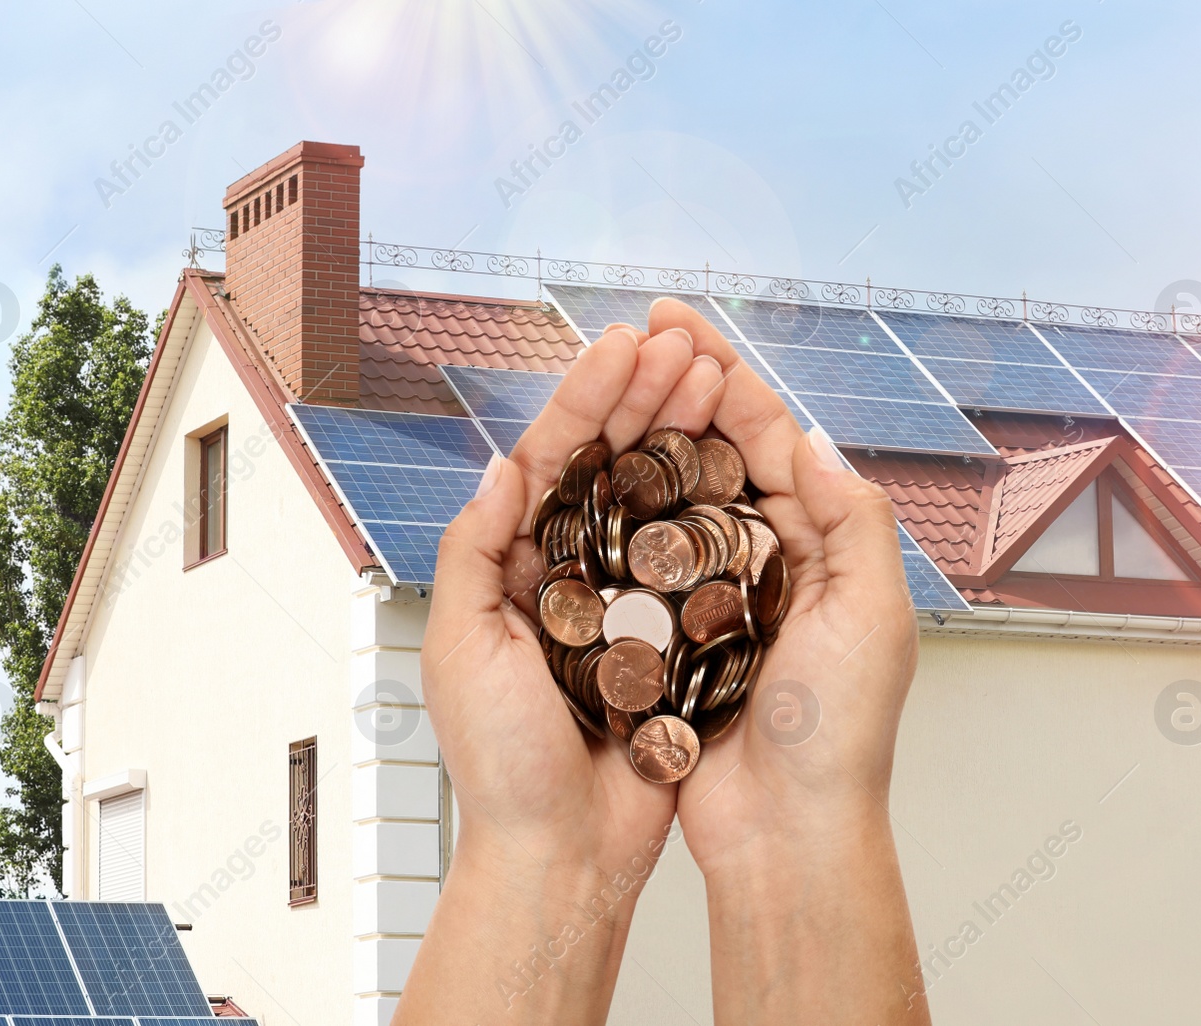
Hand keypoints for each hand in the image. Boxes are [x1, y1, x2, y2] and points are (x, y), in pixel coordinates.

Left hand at [398, 324, 727, 1024]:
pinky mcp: (672, 638)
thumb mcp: (460, 649)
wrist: (563, 852)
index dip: (587, 399)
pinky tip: (740, 461)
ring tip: (718, 380)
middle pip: (610, 467)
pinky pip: (695, 561)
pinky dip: (714, 508)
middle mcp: (571, 574)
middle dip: (644, 400)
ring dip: (683, 437)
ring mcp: (626, 603)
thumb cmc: (500, 760)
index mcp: (513, 567)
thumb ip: (473, 553)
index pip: (551, 461)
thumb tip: (501, 462)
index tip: (625, 344)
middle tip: (685, 345)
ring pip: (658, 500)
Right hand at [651, 298, 930, 1024]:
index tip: (679, 323)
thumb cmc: (840, 731)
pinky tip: (581, 476)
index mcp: (820, 544)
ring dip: (640, 435)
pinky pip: (635, 560)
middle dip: (676, 386)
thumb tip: (809, 436)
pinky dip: (613, 512)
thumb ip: (852, 519)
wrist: (785, 832)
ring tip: (602, 382)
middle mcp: (764, 559)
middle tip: (631, 332)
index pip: (769, 437)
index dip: (727, 373)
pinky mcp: (666, 635)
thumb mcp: (872, 613)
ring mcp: (710, 595)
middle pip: (714, 451)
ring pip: (669, 494)